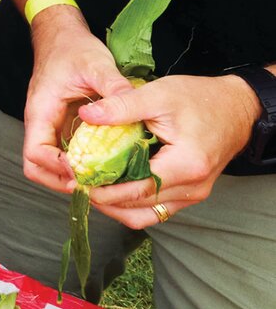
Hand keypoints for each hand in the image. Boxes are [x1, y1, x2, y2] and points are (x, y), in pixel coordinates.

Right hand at [21, 5, 136, 193]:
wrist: (62, 36)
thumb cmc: (73, 48)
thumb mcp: (97, 64)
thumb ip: (114, 88)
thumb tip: (133, 110)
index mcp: (41, 111)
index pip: (35, 154)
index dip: (59, 168)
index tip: (86, 171)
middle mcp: (42, 124)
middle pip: (37, 168)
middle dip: (63, 182)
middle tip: (96, 185)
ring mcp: (51, 128)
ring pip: (49, 167)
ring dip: (71, 178)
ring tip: (102, 181)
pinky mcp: (63, 128)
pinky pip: (65, 156)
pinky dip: (80, 166)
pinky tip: (105, 167)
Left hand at [78, 73, 262, 227]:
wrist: (235, 107)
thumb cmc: (198, 98)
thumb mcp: (158, 95)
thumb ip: (121, 106)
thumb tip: (87, 115)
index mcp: (186, 165)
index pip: (137, 189)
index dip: (104, 190)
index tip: (75, 180)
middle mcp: (193, 187)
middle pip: (140, 207)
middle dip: (104, 199)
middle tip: (74, 184)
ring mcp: (193, 194)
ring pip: (147, 214)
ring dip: (117, 206)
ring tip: (88, 188)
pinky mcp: (190, 192)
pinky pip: (157, 208)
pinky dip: (132, 203)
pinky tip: (111, 187)